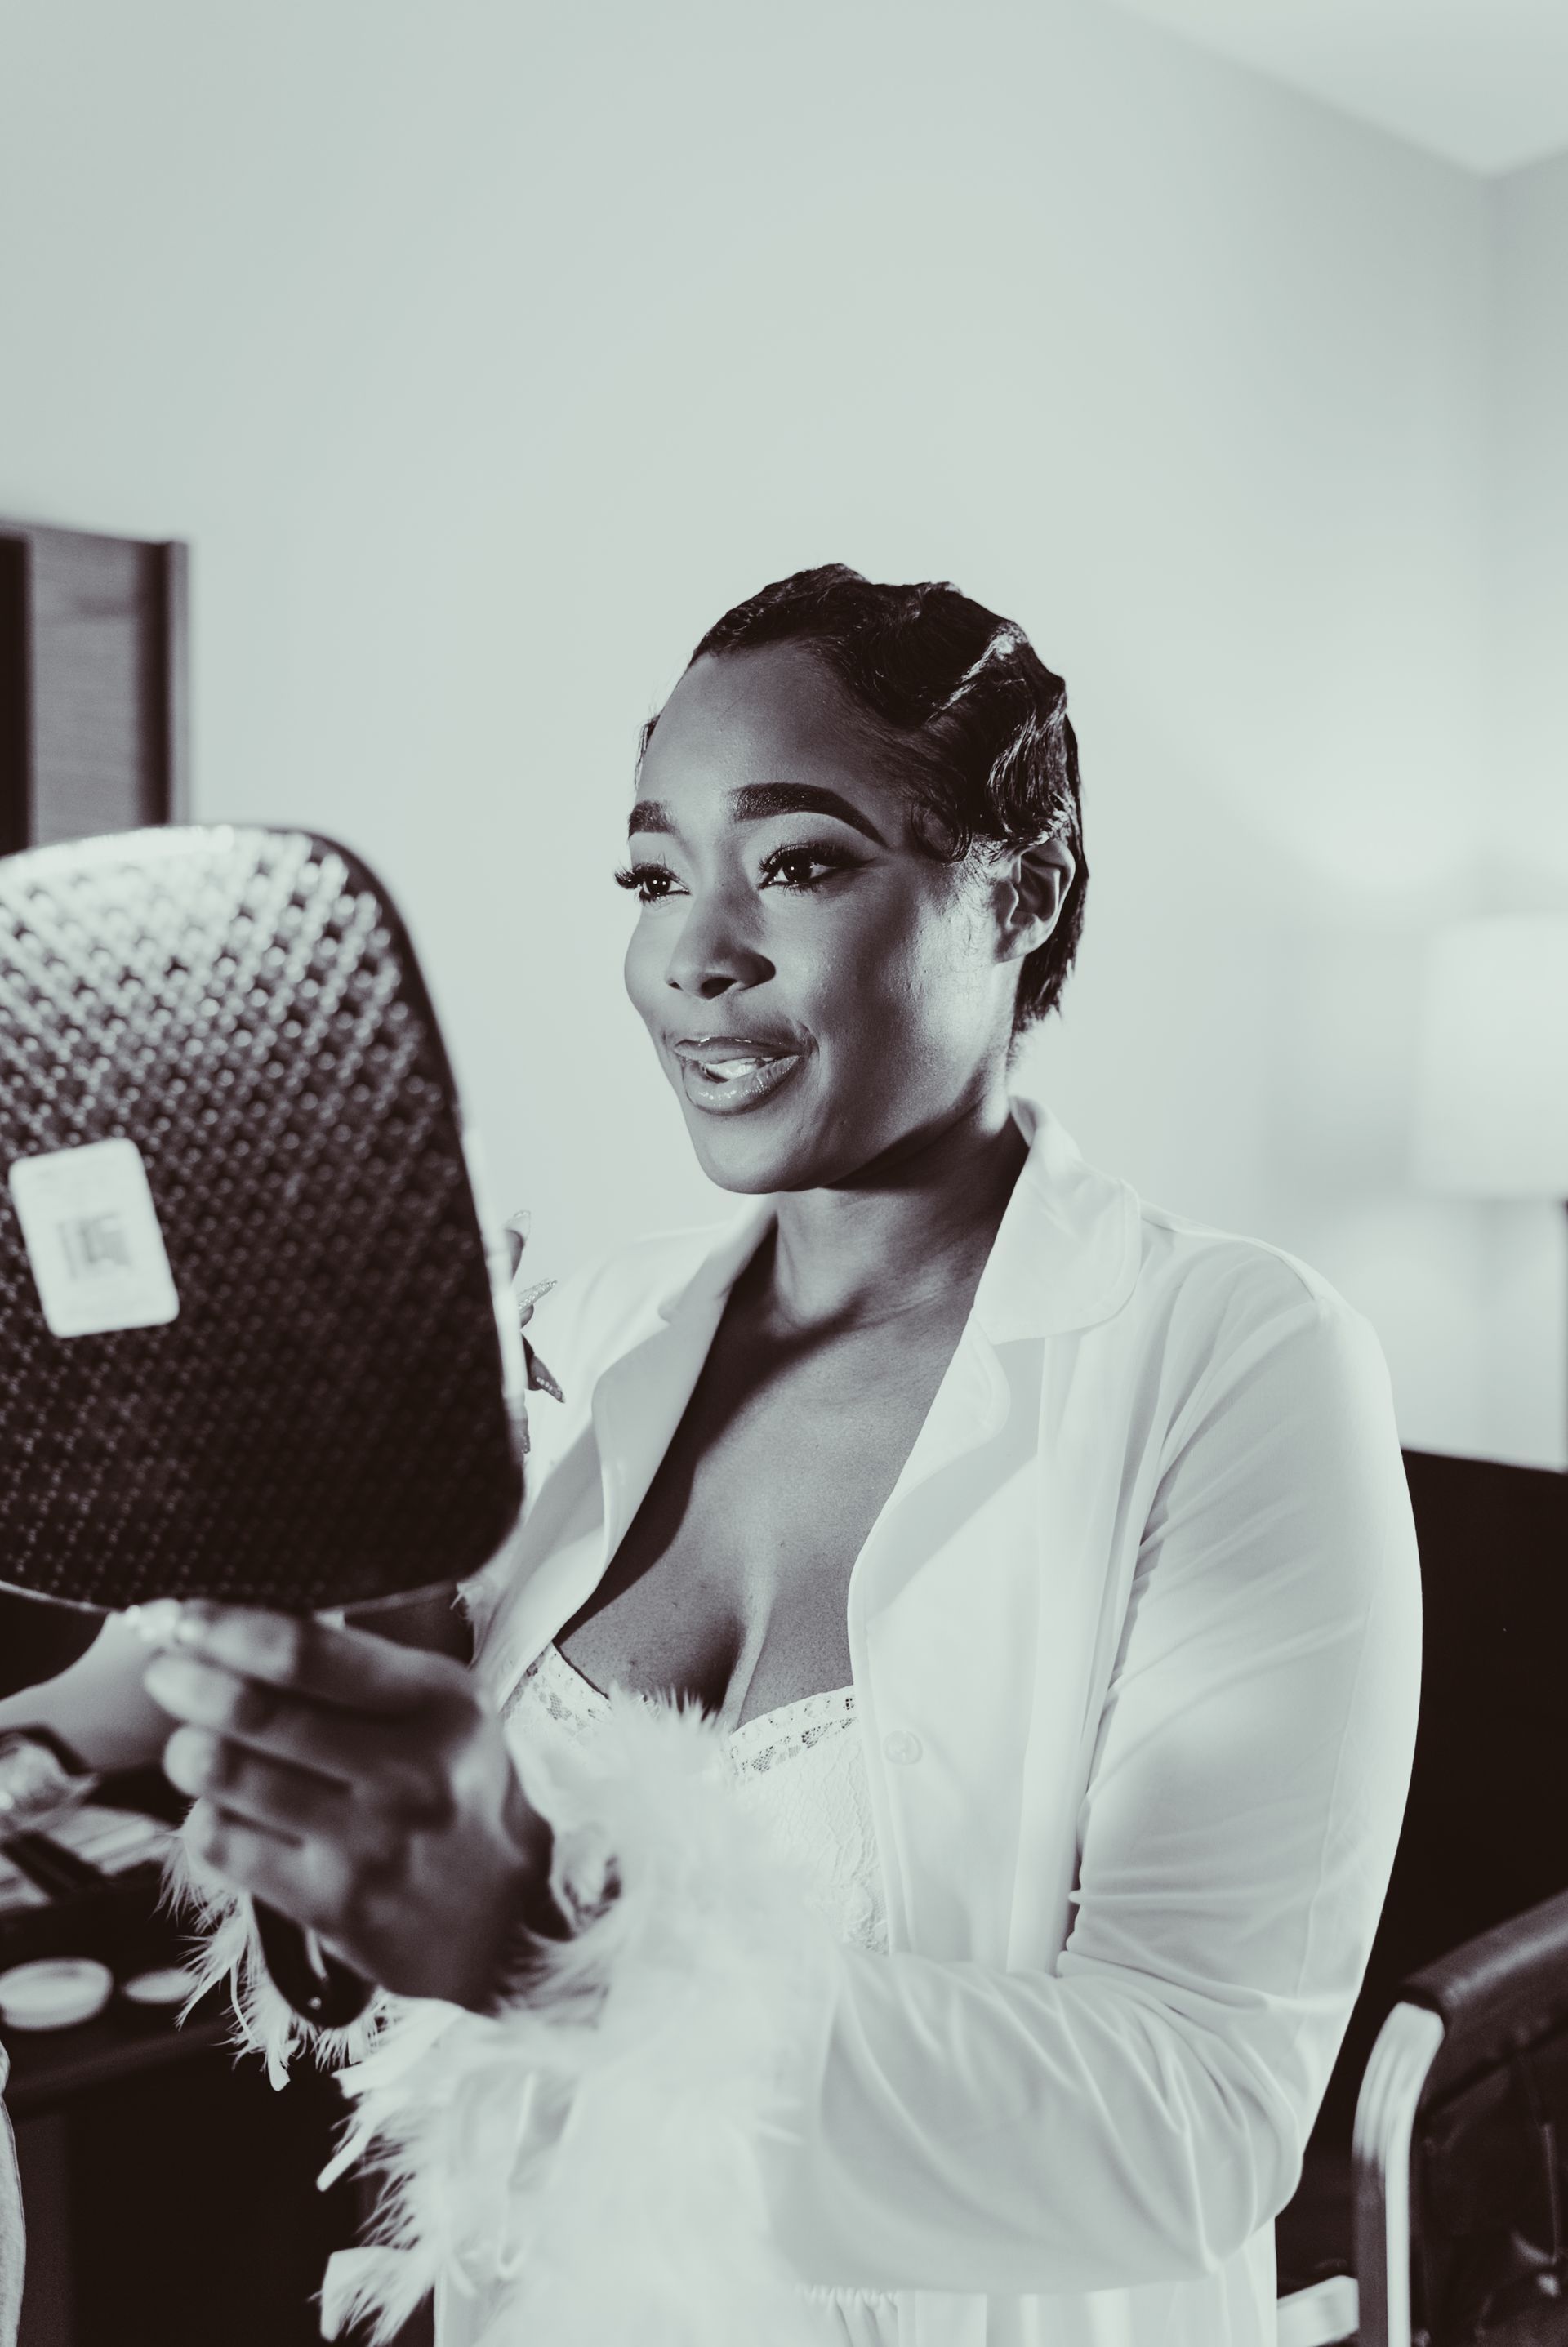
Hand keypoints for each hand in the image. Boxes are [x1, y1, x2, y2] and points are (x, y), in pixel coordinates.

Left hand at [142, 1604, 557, 2010]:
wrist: (508, 1915)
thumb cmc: (458, 1791)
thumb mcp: (444, 1708)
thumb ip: (361, 1668)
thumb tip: (249, 1626)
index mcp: (440, 1704)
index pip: (310, 1653)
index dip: (228, 1630)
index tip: (185, 1618)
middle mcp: (410, 1772)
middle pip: (257, 1712)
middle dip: (188, 1683)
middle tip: (165, 1672)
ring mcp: (370, 1844)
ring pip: (229, 1777)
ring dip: (188, 1751)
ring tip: (190, 1744)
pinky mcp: (334, 1905)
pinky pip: (226, 1843)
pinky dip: (205, 1816)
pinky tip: (223, 1808)